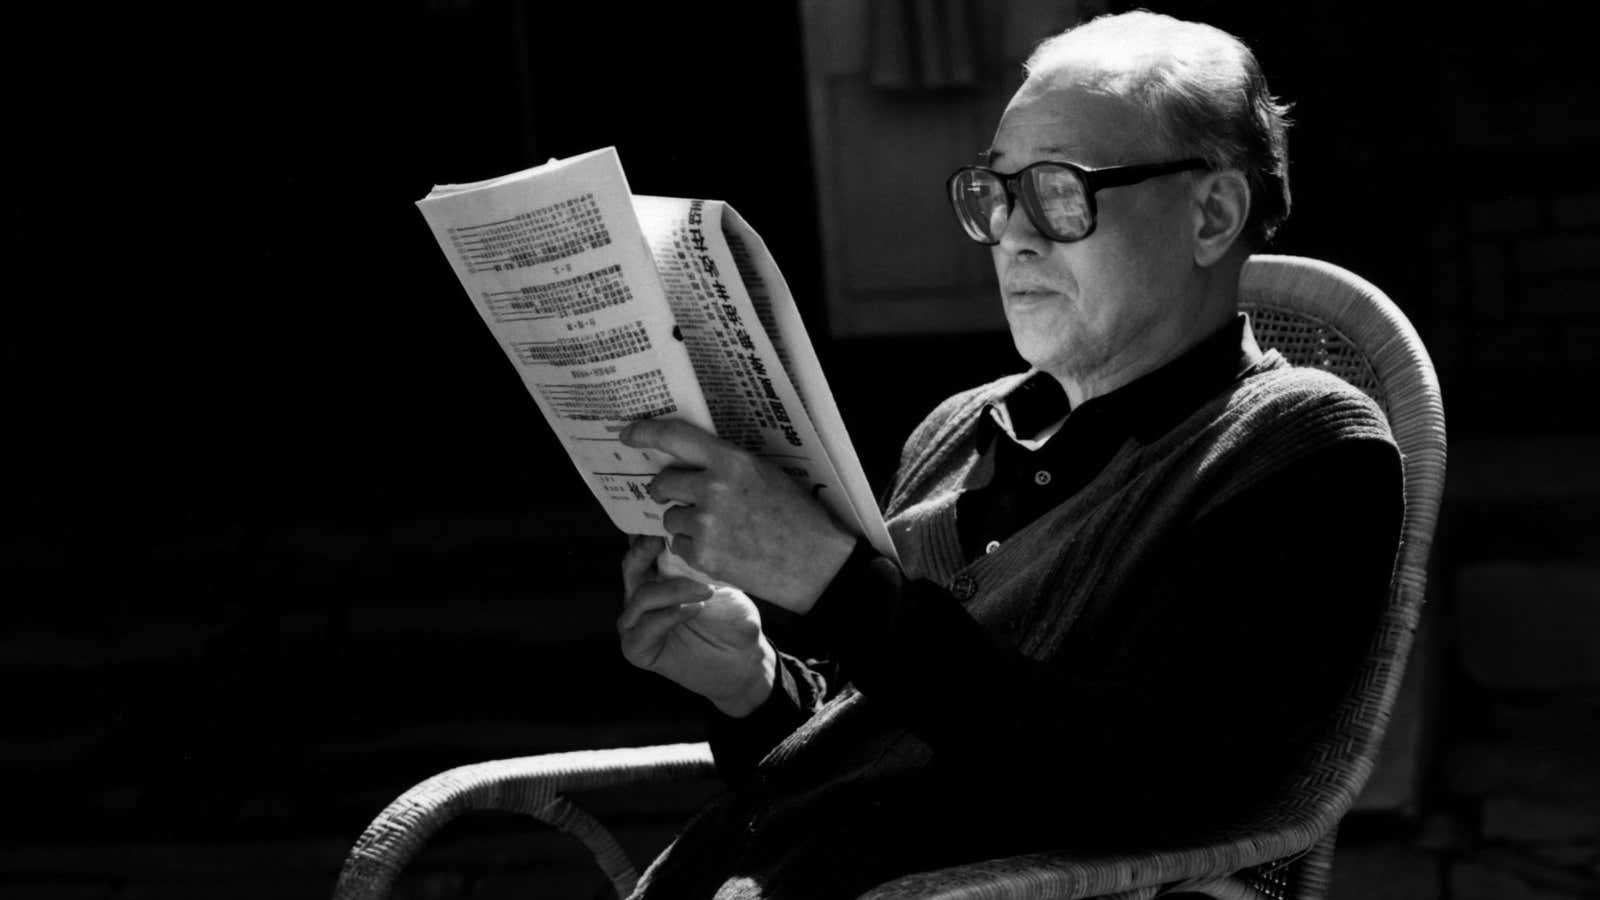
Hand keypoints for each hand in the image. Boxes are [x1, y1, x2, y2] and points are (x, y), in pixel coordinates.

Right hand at [618, 534, 773, 716]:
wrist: (743, 661)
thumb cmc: (733, 618)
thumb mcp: (721, 581)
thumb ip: (699, 561)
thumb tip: (691, 531)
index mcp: (656, 574)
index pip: (642, 546)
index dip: (646, 528)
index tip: (661, 511)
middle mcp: (640, 594)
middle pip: (630, 565)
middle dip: (644, 550)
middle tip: (662, 540)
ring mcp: (635, 622)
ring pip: (639, 596)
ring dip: (673, 590)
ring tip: (704, 590)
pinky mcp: (636, 649)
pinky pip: (644, 627)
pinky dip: (669, 616)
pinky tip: (694, 610)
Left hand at [621, 418, 855, 613]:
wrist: (815, 563)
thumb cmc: (795, 515)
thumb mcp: (764, 473)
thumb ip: (725, 465)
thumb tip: (689, 462)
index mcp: (731, 461)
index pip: (676, 437)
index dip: (646, 433)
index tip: (628, 435)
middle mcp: (713, 489)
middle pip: (663, 483)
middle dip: (665, 491)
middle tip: (676, 496)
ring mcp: (705, 524)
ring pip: (670, 518)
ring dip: (684, 524)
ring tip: (719, 531)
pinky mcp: (702, 555)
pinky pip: (679, 546)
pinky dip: (693, 549)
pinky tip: (723, 550)